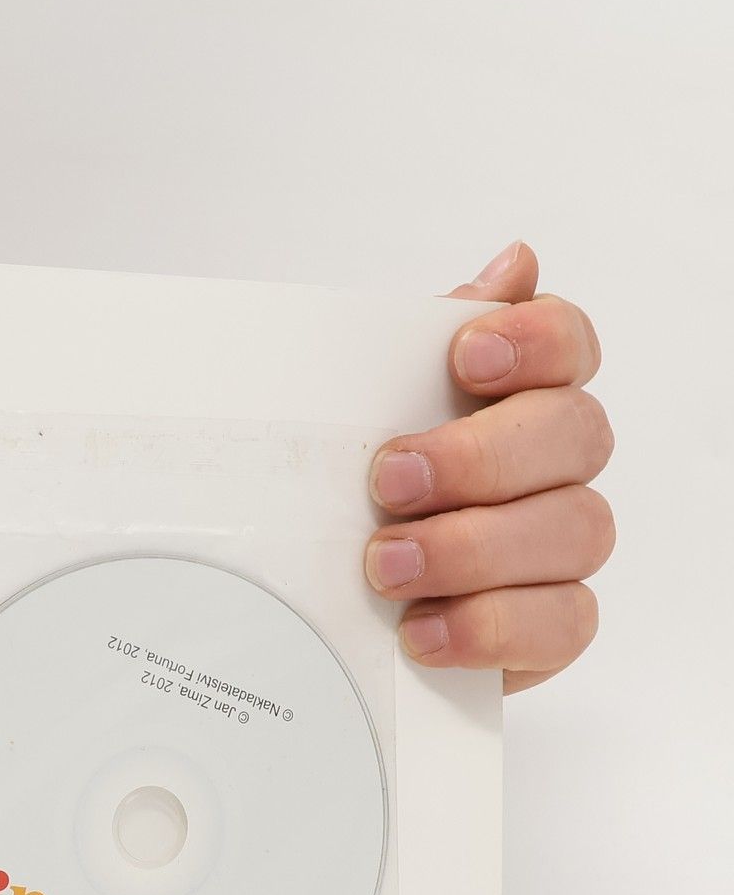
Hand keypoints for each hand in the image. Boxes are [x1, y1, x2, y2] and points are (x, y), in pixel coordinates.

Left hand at [366, 242, 613, 692]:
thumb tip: (512, 263)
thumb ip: (414, 344)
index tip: (464, 356)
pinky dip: (490, 629)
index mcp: (514, 397)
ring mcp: (557, 545)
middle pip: (575, 435)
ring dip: (473, 549)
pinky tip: (423, 631)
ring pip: (575, 530)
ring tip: (386, 567)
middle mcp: (552, 465)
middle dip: (480, 457)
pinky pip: (562, 624)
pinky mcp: (547, 626)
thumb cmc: (344, 499)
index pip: (566, 343)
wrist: (320, 611)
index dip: (534, 340)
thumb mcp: (348, 417)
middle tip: (390, 482)